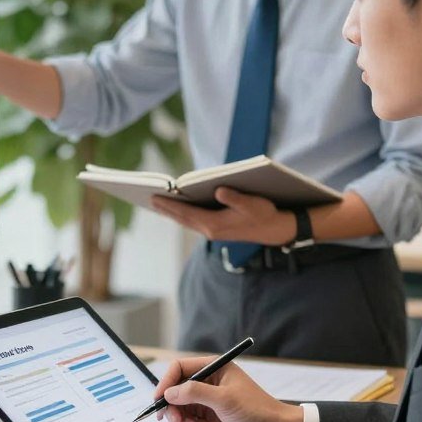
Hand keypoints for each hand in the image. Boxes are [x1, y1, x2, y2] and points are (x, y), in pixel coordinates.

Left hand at [150, 187, 297, 246]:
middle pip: (181, 218)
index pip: (186, 213)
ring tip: (157, 201)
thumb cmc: (264, 214)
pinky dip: (182, 214)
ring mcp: (211, 231)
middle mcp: (209, 230)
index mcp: (214, 224)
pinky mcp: (215, 228)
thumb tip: (219, 190)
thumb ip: (236, 198)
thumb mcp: (253, 204)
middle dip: (165, 208)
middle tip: (147, 197)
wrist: (274, 230)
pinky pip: (192, 221)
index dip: (170, 205)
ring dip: (172, 212)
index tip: (154, 197)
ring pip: (185, 221)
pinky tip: (177, 207)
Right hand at [153, 358, 303, 421]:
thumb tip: (169, 392)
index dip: (166, 382)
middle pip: (177, 390)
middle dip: (172, 405)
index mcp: (214, 369)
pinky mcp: (210, 421)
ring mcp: (209, 403)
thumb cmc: (257, 411)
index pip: (180, 368)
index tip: (159, 399)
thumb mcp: (224, 399)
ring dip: (181, 419)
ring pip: (181, 408)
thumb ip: (194, 393)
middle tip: (172, 420)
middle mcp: (209, 384)